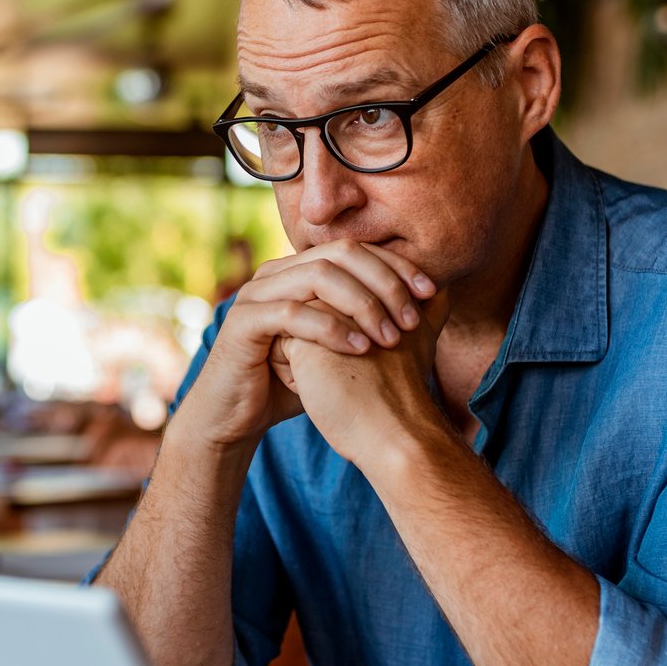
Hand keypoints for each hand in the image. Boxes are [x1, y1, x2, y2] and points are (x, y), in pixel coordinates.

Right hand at [174, 241, 436, 453]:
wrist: (235, 416)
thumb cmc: (290, 382)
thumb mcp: (339, 348)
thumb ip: (371, 322)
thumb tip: (431, 306)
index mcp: (299, 270)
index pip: (356, 249)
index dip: (396, 265)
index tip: (431, 292)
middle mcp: (276, 272)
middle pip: (341, 253)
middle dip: (384, 281)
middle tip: (413, 317)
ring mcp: (256, 294)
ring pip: (319, 276)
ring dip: (362, 303)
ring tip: (391, 335)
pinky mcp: (243, 323)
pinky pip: (292, 313)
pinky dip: (331, 328)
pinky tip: (360, 349)